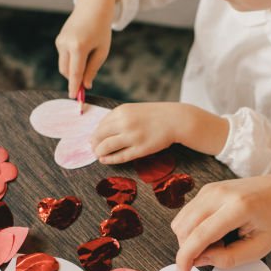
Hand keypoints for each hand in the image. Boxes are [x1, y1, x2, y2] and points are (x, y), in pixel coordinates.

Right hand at [55, 0, 115, 97]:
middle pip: (67, 72)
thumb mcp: (102, 51)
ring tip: (88, 58)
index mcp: (79, 47)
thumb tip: (85, 86)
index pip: (75, 73)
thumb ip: (92, 69)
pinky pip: (64, 58)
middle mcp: (66, 44)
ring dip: (74, 69)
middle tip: (85, 85)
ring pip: (64, 66)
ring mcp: (60, 42)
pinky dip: (72, 60)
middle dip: (75, 79)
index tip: (74, 98)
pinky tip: (82, 50)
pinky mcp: (58, 40)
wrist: (93, 8)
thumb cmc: (101, 31)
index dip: (75, 87)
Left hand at [91, 102, 227, 163]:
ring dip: (99, 152)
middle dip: (94, 144)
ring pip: (107, 147)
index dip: (95, 135)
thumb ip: (119, 118)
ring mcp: (133, 136)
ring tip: (99, 155)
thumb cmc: (155, 115)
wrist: (176, 120)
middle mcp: (125, 123)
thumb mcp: (134, 110)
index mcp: (122, 111)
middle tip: (94, 149)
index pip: (100, 125)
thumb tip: (102, 131)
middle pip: (99, 136)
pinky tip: (105, 160)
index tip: (94, 140)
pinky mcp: (141, 149)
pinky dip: (110, 159)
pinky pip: (120, 156)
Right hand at [171, 170, 270, 270]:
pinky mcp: (207, 188)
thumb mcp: (260, 247)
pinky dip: (194, 229)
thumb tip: (198, 261)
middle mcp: (220, 193)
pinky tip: (216, 231)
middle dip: (190, 249)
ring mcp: (211, 188)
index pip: (200, 235)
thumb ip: (228, 258)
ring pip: (181, 221)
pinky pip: (187, 214)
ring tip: (220, 241)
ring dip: (192, 239)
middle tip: (217, 253)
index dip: (186, 258)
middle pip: (185, 228)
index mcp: (238, 207)